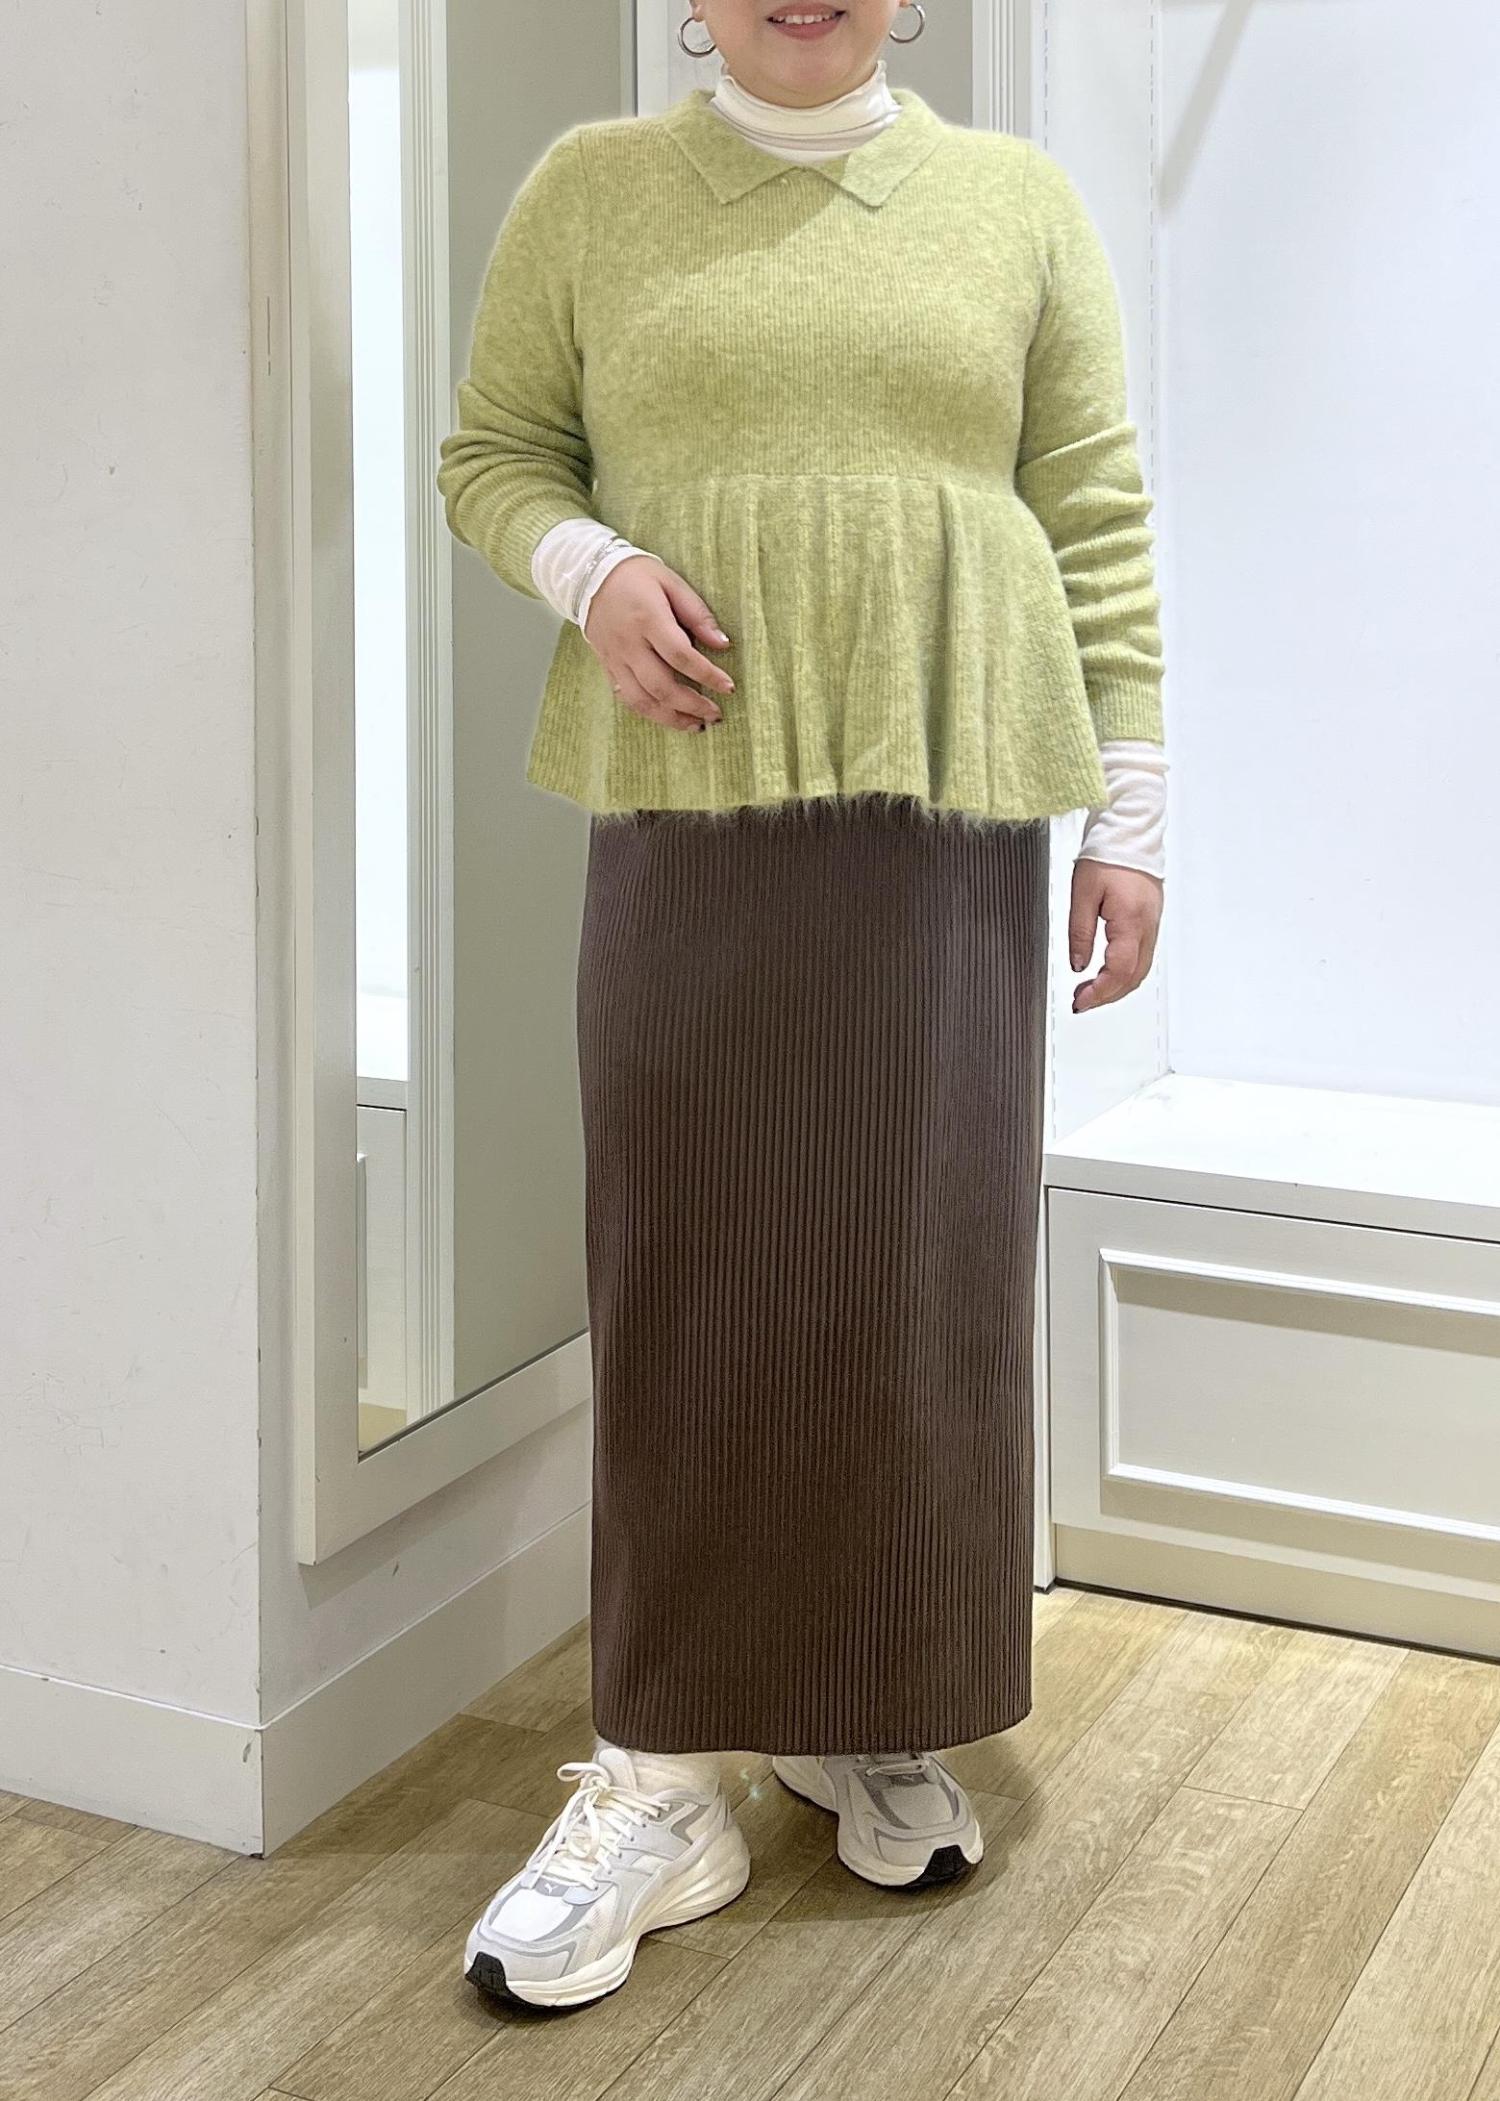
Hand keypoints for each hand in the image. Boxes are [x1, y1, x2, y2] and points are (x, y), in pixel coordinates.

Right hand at [582, 555, 734, 731]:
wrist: (588, 575)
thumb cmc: (636, 576)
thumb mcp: (671, 582)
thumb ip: (697, 614)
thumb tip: (722, 643)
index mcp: (648, 618)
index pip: (681, 656)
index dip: (707, 675)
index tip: (728, 687)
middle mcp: (629, 643)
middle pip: (661, 686)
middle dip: (692, 705)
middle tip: (715, 714)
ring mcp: (615, 658)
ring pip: (642, 700)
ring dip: (671, 718)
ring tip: (696, 725)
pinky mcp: (608, 666)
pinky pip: (627, 698)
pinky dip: (650, 712)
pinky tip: (669, 716)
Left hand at [1069, 856, 1162, 1011]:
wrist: (1128, 835)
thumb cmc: (1106, 856)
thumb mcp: (1082, 893)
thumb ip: (1080, 932)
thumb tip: (1078, 965)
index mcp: (1131, 921)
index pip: (1118, 971)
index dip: (1099, 993)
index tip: (1080, 1002)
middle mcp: (1147, 927)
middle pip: (1133, 977)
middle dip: (1107, 996)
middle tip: (1081, 1001)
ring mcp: (1152, 925)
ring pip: (1140, 970)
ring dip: (1116, 987)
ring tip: (1090, 991)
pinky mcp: (1150, 921)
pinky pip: (1142, 956)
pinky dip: (1124, 972)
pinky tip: (1107, 973)